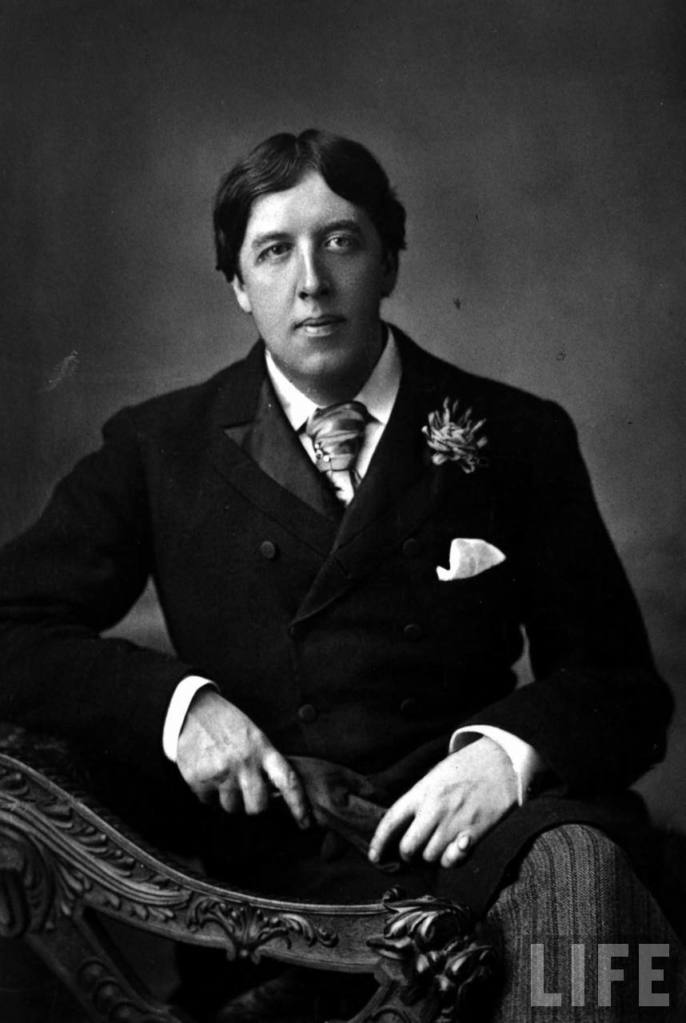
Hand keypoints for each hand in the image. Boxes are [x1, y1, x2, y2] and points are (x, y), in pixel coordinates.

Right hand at [176, 688, 309, 827]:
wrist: (192, 711)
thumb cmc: (228, 724)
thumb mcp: (254, 735)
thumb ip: (265, 762)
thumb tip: (276, 794)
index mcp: (262, 749)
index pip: (288, 781)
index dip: (299, 805)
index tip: (306, 823)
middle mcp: (244, 763)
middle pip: (257, 807)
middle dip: (253, 806)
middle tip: (247, 793)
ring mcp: (221, 772)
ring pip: (231, 808)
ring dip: (229, 799)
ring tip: (223, 775)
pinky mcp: (198, 780)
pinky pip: (208, 802)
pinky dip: (208, 793)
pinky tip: (207, 773)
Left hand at [368, 737, 516, 867]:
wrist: (502, 760)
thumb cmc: (468, 766)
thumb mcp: (437, 774)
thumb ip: (421, 798)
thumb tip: (406, 823)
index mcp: (422, 791)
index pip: (391, 820)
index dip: (379, 842)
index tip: (374, 857)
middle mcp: (434, 809)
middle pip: (409, 847)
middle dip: (409, 854)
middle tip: (415, 851)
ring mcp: (454, 823)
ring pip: (431, 857)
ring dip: (432, 855)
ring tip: (440, 843)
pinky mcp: (474, 833)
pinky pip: (453, 860)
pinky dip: (451, 860)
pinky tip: (455, 849)